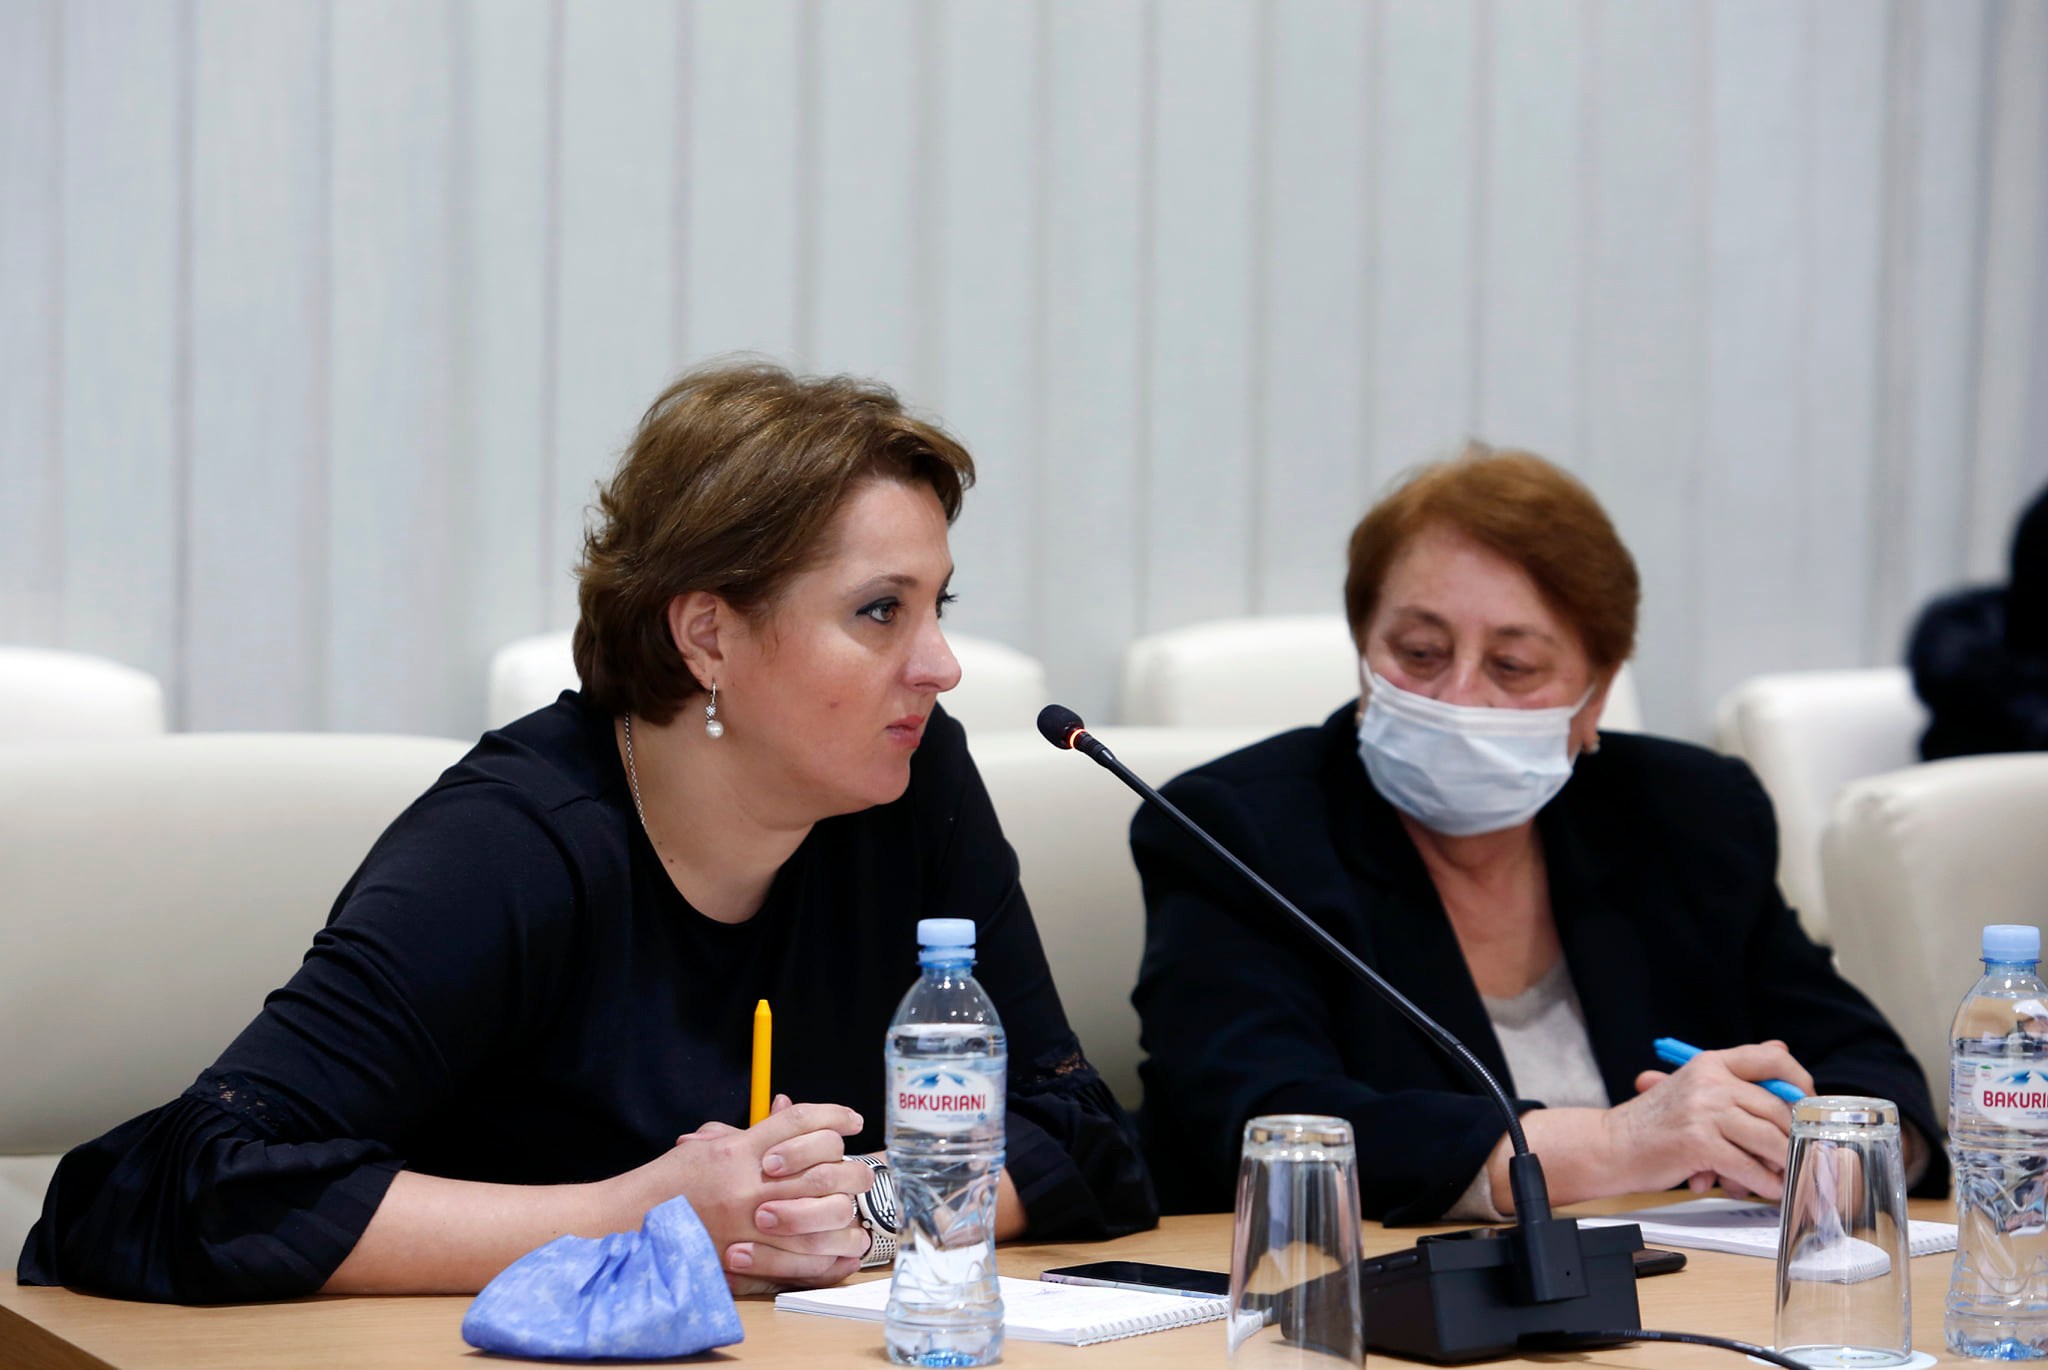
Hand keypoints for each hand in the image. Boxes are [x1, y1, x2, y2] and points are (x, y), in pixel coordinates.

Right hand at [617, 1093, 873, 1294]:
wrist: (630, 1226)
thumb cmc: (669, 1184)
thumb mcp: (707, 1146)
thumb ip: (751, 1133)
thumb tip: (785, 1107)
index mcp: (739, 1149)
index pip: (798, 1121)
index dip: (833, 1116)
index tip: (853, 1120)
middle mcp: (748, 1183)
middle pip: (824, 1168)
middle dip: (851, 1169)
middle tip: (858, 1170)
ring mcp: (749, 1223)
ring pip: (823, 1214)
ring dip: (846, 1212)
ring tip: (853, 1210)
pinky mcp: (747, 1257)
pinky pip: (804, 1256)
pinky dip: (831, 1252)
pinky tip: (844, 1245)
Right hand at [1609, 1040, 1815, 1199]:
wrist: (1611, 1145)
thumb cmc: (1655, 1123)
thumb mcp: (1695, 1086)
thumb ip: (1736, 1074)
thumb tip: (1781, 1048)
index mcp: (1711, 1063)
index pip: (1771, 1060)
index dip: (1799, 1082)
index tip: (1806, 1105)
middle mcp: (1710, 1082)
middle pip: (1777, 1109)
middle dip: (1791, 1139)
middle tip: (1793, 1157)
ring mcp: (1704, 1111)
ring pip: (1768, 1139)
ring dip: (1781, 1164)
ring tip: (1780, 1177)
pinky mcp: (1698, 1143)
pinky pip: (1748, 1166)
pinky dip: (1764, 1183)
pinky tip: (1767, 1189)